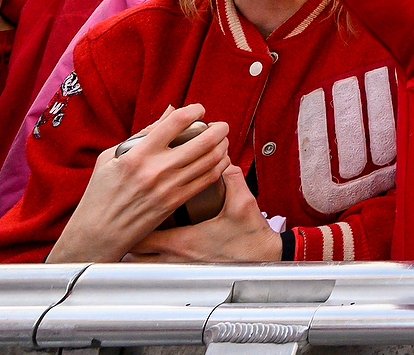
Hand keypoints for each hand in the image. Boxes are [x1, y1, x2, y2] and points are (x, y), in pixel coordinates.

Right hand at [45, 105, 230, 263]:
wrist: (97, 234)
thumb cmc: (100, 194)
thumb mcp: (110, 158)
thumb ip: (142, 134)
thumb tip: (169, 111)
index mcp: (137, 155)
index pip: (175, 122)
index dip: (194, 110)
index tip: (199, 110)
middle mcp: (156, 170)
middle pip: (202, 141)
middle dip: (219, 129)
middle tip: (221, 126)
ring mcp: (168, 187)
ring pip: (210, 160)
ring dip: (222, 146)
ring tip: (222, 141)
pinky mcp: (175, 202)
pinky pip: (207, 179)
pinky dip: (219, 166)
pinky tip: (220, 160)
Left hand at [125, 165, 280, 261]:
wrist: (263, 261)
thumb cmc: (250, 238)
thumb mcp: (243, 204)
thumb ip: (232, 180)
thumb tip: (224, 161)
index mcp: (182, 241)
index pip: (141, 235)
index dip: (131, 224)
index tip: (130, 211)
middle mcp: (175, 258)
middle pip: (134, 254)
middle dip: (128, 240)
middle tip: (128, 224)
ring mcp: (179, 268)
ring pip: (142, 266)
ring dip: (137, 253)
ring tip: (137, 238)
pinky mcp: (187, 274)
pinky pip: (158, 271)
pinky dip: (151, 262)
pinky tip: (156, 252)